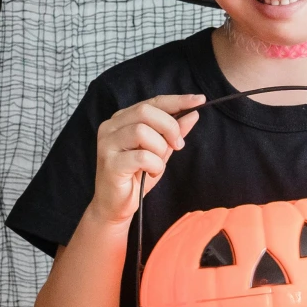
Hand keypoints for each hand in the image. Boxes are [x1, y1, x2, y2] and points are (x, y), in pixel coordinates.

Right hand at [86, 94, 203, 225]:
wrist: (115, 206)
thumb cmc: (136, 177)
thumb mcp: (160, 151)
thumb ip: (174, 132)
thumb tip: (193, 113)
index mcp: (122, 119)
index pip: (152, 102)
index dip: (177, 101)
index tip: (199, 100)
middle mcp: (111, 127)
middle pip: (146, 112)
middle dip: (170, 126)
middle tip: (178, 144)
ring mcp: (107, 144)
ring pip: (142, 131)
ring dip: (159, 148)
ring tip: (157, 163)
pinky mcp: (110, 163)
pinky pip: (141, 156)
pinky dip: (155, 165)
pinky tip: (151, 173)